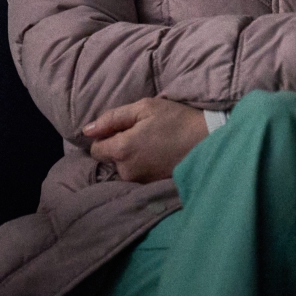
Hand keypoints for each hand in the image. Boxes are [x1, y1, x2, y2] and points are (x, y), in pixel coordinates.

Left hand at [83, 97, 208, 182]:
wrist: (208, 141)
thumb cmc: (176, 120)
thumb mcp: (144, 108)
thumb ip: (112, 118)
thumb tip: (87, 130)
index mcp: (122, 149)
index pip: (96, 149)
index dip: (106, 137)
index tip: (124, 129)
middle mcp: (127, 171)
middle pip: (110, 160)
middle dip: (119, 147)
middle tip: (143, 134)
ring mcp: (140, 182)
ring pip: (124, 168)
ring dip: (131, 157)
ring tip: (153, 144)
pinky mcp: (152, 187)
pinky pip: (138, 175)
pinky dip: (143, 166)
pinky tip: (158, 156)